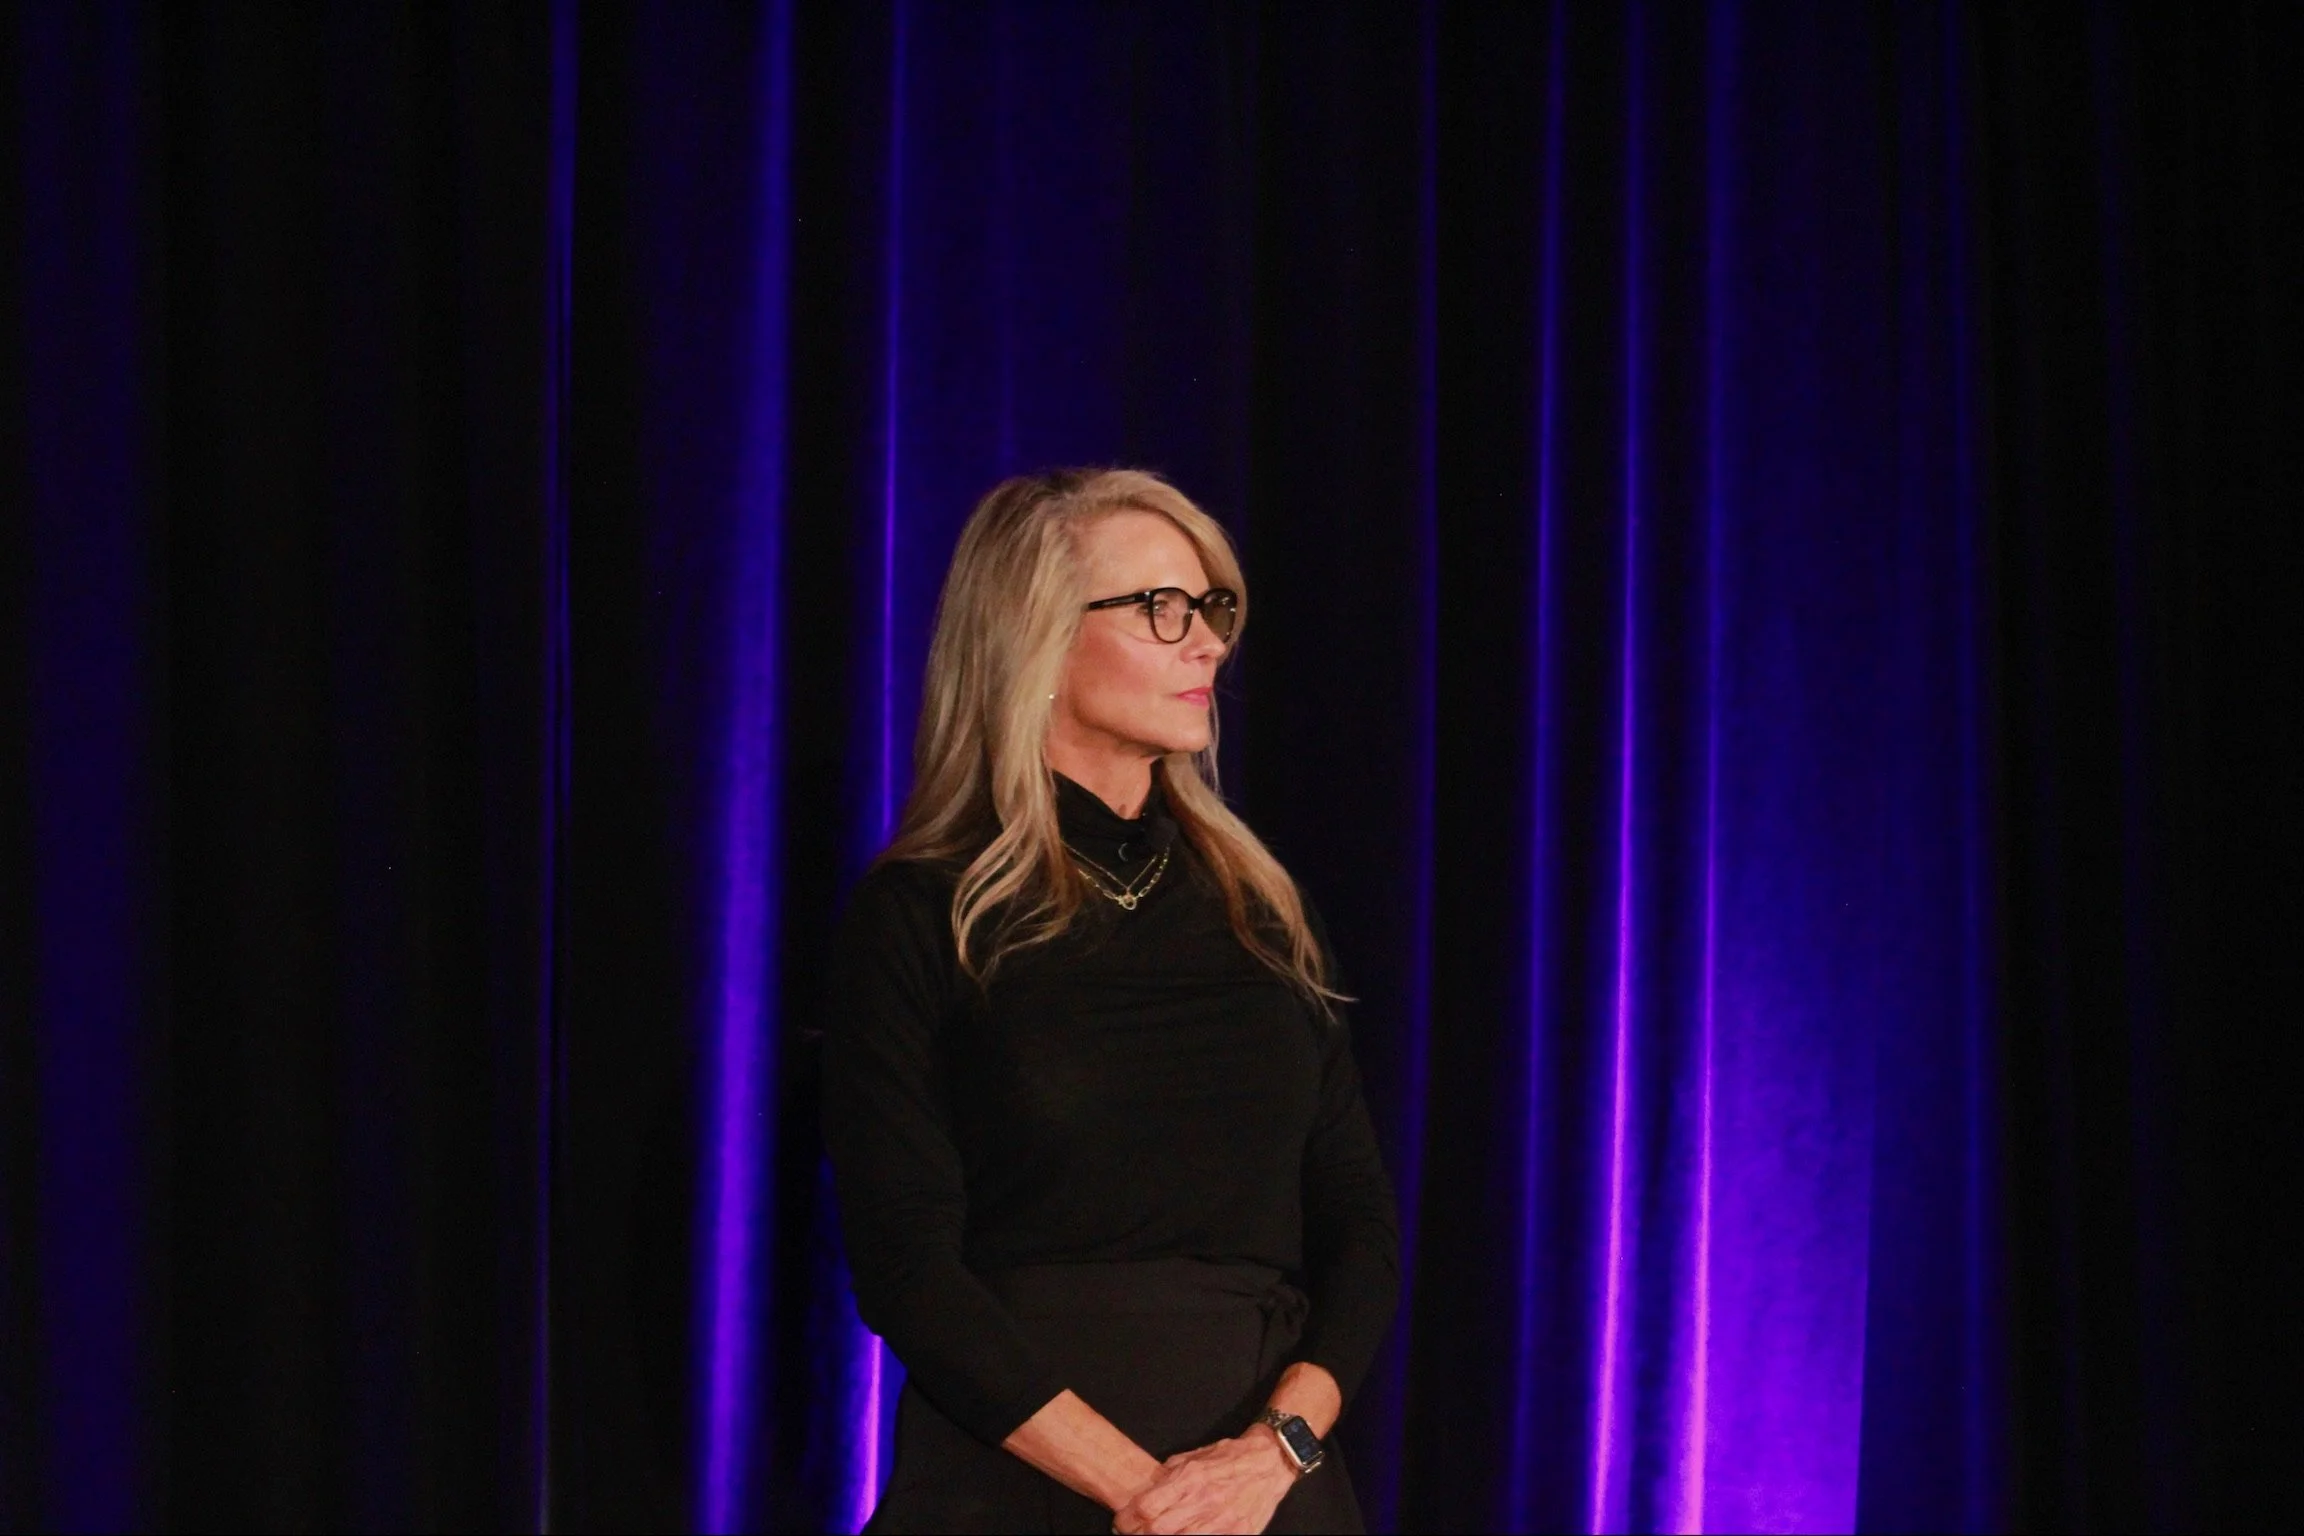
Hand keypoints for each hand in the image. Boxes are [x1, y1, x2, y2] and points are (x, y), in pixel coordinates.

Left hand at [1111, 1427, 1297, 1533]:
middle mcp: (1203, 1501)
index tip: (1122, 1521)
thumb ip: (1170, 1475)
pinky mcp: (1236, 1535)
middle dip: (1139, 1534)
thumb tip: (1148, 1490)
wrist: (1270, 1463)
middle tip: (1135, 1532)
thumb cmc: (1231, 1457)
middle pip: (1157, 1530)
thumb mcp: (1195, 1456)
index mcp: (1191, 1478)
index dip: (1127, 1518)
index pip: (1146, 1506)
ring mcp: (1221, 1522)